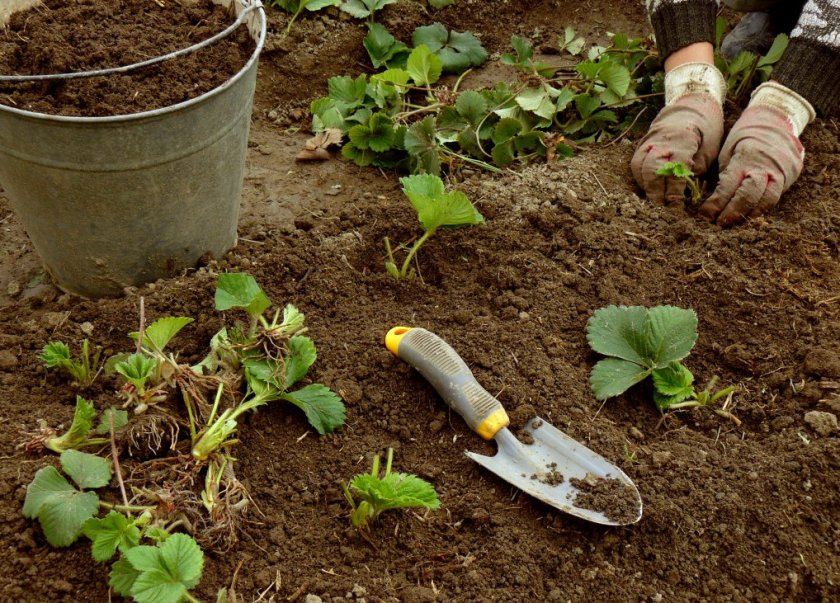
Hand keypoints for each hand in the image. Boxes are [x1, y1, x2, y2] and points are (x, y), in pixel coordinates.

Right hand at [631, 93, 723, 202]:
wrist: (690, 108)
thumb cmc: (705, 130)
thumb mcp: (710, 149)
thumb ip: (696, 169)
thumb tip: (683, 190)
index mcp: (682, 140)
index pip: (673, 170)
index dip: (674, 189)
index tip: (677, 204)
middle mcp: (661, 141)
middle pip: (651, 170)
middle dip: (656, 191)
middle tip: (662, 207)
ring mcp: (648, 142)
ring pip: (640, 168)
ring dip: (646, 187)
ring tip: (655, 201)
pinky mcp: (642, 146)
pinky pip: (636, 166)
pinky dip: (641, 179)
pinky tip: (649, 189)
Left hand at [699, 105, 803, 224]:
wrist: (776, 120)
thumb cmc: (745, 136)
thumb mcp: (729, 149)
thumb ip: (725, 173)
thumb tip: (712, 199)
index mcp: (745, 157)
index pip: (729, 186)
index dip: (717, 203)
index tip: (706, 214)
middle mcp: (765, 165)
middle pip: (749, 196)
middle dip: (733, 212)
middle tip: (719, 223)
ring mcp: (782, 170)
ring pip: (767, 200)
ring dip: (749, 214)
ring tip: (734, 223)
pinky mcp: (792, 174)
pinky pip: (777, 195)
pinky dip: (763, 207)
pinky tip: (750, 214)